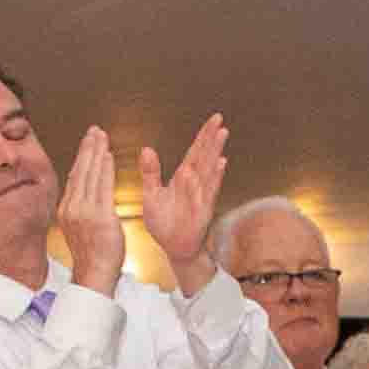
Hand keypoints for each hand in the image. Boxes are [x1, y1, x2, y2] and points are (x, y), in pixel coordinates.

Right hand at [55, 127, 132, 293]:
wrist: (94, 275)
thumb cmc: (93, 256)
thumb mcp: (80, 229)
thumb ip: (81, 210)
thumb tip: (84, 196)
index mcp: (67, 210)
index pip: (75, 177)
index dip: (82, 158)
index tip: (87, 143)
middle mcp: (72, 208)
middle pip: (80, 171)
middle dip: (88, 148)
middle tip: (95, 131)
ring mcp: (84, 211)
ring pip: (90, 175)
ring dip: (97, 152)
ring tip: (102, 137)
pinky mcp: (99, 216)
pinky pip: (103, 186)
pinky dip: (105, 168)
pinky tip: (108, 155)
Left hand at [139, 117, 230, 283]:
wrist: (173, 248)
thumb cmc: (164, 223)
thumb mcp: (151, 194)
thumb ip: (150, 172)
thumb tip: (146, 149)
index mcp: (183, 179)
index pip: (195, 152)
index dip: (204, 136)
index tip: (214, 119)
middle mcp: (195, 185)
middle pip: (205, 156)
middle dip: (212, 138)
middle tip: (219, 120)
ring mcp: (201, 197)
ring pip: (208, 170)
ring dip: (215, 152)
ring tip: (221, 134)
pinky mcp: (202, 210)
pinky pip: (208, 192)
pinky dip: (214, 178)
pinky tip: (220, 163)